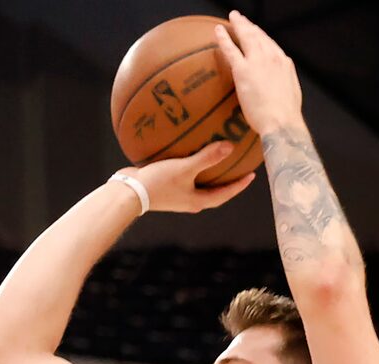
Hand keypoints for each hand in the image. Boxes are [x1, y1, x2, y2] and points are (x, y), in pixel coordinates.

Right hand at [120, 140, 258, 215]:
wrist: (127, 193)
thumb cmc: (157, 183)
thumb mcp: (185, 169)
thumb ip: (207, 158)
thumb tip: (230, 146)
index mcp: (197, 201)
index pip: (224, 194)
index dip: (239, 185)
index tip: (252, 175)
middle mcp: (188, 200)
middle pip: (213, 190)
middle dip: (225, 179)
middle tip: (238, 166)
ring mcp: (176, 194)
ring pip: (197, 182)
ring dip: (208, 171)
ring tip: (215, 155)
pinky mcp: (165, 185)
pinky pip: (183, 173)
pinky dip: (189, 162)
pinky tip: (187, 147)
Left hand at [212, 10, 304, 135]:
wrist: (282, 123)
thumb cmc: (286, 117)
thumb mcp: (290, 95)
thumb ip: (282, 85)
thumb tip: (277, 88)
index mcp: (284, 63)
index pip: (270, 44)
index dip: (261, 36)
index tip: (255, 31)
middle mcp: (272, 57)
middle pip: (259, 36)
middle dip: (249, 25)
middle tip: (240, 18)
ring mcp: (258, 61)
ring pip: (246, 37)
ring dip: (238, 25)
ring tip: (232, 18)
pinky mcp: (243, 70)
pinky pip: (231, 49)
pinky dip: (224, 38)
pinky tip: (217, 31)